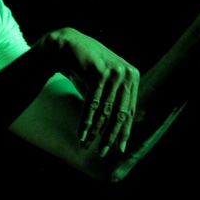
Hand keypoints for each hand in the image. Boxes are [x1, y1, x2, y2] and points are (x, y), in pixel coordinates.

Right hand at [37, 28, 139, 156]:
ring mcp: (115, 72)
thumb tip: (120, 133)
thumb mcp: (104, 86)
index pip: (130, 110)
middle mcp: (127, 74)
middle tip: (102, 152)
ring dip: (94, 131)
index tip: (119, 148)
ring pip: (104, 110)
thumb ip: (114, 104)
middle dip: (109, 135)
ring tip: (86, 145)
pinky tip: (81, 133)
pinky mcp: (100, 73)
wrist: (66, 46)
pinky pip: (92, 103)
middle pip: (119, 113)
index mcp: (133, 77)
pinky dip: (86, 120)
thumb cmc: (86, 70)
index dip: (124, 131)